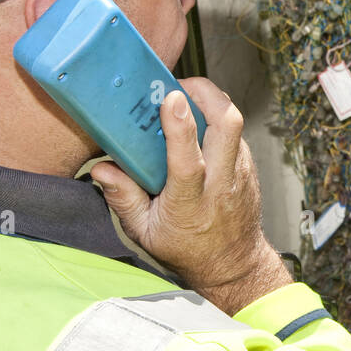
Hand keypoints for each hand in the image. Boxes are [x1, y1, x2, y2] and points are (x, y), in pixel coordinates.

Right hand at [90, 77, 291, 314]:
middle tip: (177, 86)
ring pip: (234, 123)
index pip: (189, 161)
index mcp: (190, 203)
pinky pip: (235, 133)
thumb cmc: (186, 249)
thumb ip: (122, 199)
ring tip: (182, 98)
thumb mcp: (144, 233)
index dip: (181, 127)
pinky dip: (215, 119)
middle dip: (206, 94)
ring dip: (210, 102)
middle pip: (228, 125)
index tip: (170, 98)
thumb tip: (102, 169)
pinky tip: (195, 121)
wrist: (233, 264)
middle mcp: (221, 183)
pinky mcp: (248, 166)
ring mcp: (240, 172)